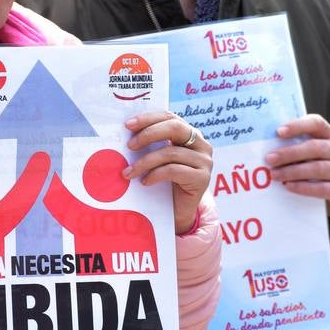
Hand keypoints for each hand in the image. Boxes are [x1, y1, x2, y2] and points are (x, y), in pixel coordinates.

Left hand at [124, 112, 212, 233]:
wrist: (179, 212)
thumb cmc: (165, 183)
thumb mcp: (157, 159)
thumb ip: (150, 144)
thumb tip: (125, 134)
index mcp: (190, 134)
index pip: (170, 117)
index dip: (148, 118)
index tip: (128, 125)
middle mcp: (201, 144)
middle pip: (174, 128)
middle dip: (148, 134)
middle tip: (130, 146)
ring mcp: (204, 161)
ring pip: (170, 153)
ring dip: (145, 162)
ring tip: (129, 172)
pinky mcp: (202, 178)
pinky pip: (174, 170)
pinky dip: (155, 175)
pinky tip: (145, 181)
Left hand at [265, 114, 329, 217]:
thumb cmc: (317, 169)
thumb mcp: (310, 154)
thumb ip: (296, 146)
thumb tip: (268, 147)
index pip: (316, 123)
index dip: (298, 126)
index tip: (278, 132)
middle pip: (314, 147)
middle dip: (289, 153)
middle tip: (270, 159)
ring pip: (317, 168)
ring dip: (292, 171)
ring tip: (274, 175)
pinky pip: (321, 188)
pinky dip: (303, 187)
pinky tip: (288, 186)